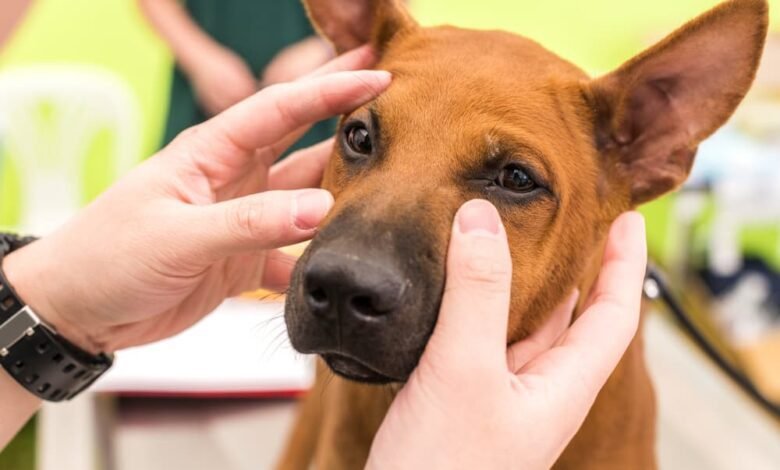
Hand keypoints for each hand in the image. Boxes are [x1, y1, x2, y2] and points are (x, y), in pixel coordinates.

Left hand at [2, 46, 386, 354]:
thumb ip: (250, 222)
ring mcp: (243, 219)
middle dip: (347, 120)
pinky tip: (348, 265)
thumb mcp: (178, 234)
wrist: (77, 310)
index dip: (329, 88)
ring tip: (392, 185)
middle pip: (302, 141)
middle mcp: (235, 179)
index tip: (378, 72)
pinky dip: (320, 260)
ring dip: (344, 193)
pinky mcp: (243, 260)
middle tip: (399, 105)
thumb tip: (321, 208)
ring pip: (306, 198)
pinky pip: (294, 255)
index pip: (280, 109)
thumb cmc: (107, 256)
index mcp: (212, 152)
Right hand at [367, 201, 646, 469]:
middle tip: (567, 220)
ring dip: (523, 284)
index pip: (615, 315)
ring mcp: (499, 397)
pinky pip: (482, 340)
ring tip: (513, 242)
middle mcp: (537, 391)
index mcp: (561, 388)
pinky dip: (478, 307)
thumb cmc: (442, 468)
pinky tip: (457, 290)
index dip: (625, 263)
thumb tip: (479, 216)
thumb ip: (474, 293)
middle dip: (577, 268)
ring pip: (524, 328)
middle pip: (573, 319)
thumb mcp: (463, 370)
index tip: (628, 218)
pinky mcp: (462, 400)